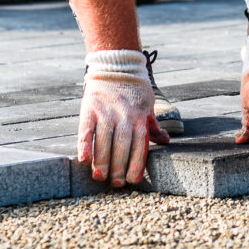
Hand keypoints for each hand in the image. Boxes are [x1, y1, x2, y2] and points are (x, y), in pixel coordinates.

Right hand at [79, 51, 169, 186]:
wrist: (116, 65)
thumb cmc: (134, 89)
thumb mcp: (148, 105)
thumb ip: (153, 125)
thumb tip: (165, 141)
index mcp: (140, 117)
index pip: (140, 145)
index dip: (136, 164)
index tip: (132, 180)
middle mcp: (124, 115)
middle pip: (122, 146)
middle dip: (119, 167)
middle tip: (115, 183)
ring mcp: (106, 111)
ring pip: (105, 140)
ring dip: (102, 161)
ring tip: (100, 176)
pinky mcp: (90, 108)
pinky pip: (86, 129)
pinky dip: (84, 144)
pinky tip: (83, 159)